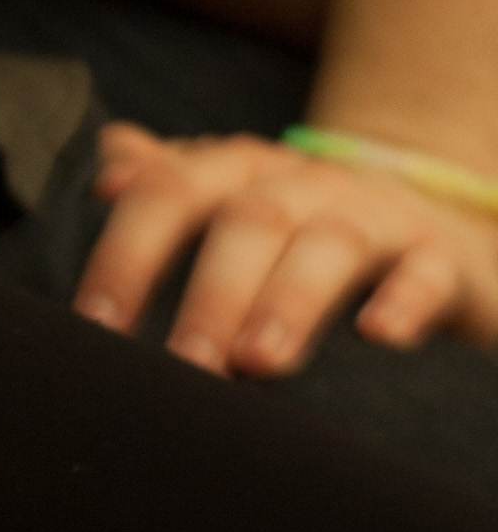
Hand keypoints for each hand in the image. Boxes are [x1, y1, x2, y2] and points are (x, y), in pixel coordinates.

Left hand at [76, 121, 497, 372]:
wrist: (420, 218)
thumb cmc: (296, 226)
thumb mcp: (228, 198)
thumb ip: (163, 186)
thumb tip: (101, 174)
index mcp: (236, 167)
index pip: (170, 191)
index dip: (128, 252)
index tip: (95, 322)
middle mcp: (301, 181)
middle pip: (248, 221)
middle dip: (211, 293)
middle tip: (183, 364)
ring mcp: (373, 213)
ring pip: (330, 244)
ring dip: (291, 299)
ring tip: (259, 362)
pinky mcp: (437, 257)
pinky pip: (423, 272)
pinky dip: (403, 300)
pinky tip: (380, 337)